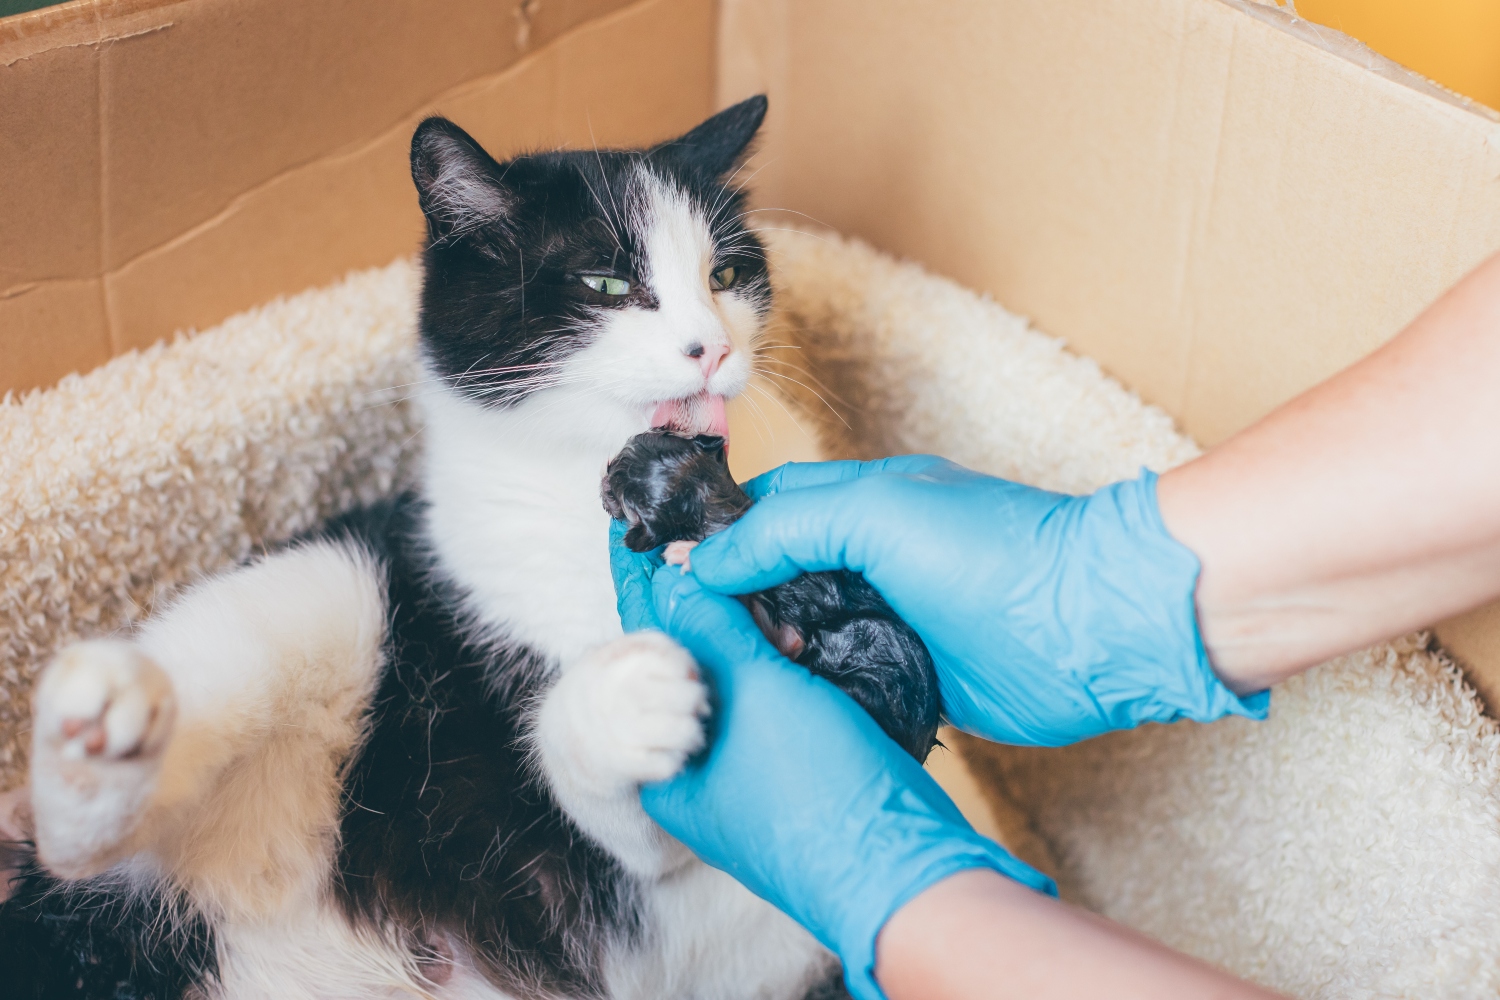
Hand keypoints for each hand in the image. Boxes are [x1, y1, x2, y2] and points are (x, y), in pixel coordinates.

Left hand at [635, 563, 1053, 999]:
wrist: (906, 871)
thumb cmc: (816, 786)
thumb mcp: (755, 690)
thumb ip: (707, 625)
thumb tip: (667, 573)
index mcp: (665, 771)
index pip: (642, 655)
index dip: (640, 585)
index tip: (627, 529)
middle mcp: (700, 778)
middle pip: (690, 667)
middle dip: (711, 608)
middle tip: (721, 549)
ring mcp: (751, 781)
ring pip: (740, 683)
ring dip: (754, 635)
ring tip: (772, 600)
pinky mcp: (800, 776)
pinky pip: (777, 704)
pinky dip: (784, 666)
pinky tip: (800, 635)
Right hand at [685, 457, 1267, 746]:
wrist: (1091, 628)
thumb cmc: (994, 553)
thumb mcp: (876, 514)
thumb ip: (786, 526)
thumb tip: (705, 557)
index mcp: (863, 502)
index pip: (767, 507)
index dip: (716, 532)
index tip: (665, 566)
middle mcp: (872, 557)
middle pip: (779, 573)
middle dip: (735, 598)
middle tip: (693, 632)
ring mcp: (891, 617)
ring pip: (804, 630)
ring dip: (771, 649)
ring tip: (737, 671)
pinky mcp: (911, 674)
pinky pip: (842, 680)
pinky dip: (810, 689)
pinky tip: (783, 703)